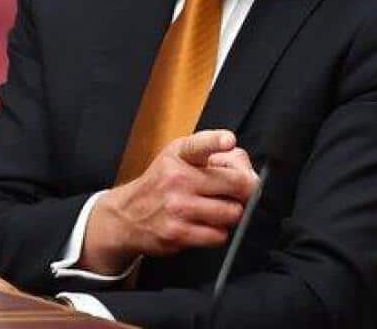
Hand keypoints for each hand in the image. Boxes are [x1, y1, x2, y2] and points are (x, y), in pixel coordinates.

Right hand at [81, 130, 259, 274]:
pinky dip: (218, 233)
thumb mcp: (181, 158)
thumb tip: (249, 174)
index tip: (228, 140)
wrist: (127, 215)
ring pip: (232, 213)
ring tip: (217, 209)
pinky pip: (219, 235)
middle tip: (240, 192)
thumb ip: (217, 156)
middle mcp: (177, 178)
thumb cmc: (162, 183)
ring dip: (231, 214)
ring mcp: (177, 207)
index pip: (200, 144)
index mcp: (181, 154)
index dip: (217, 141)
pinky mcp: (178, 233)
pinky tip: (205, 225)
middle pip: (236, 184)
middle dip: (246, 190)